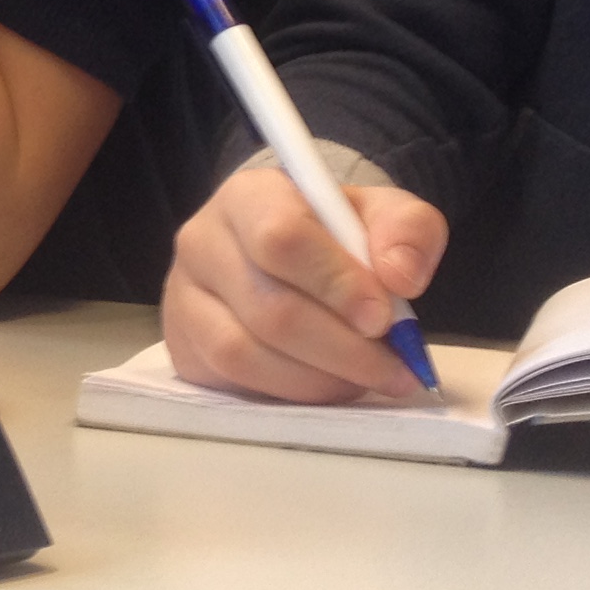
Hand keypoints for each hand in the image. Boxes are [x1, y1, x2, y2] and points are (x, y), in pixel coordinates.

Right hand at [162, 160, 448, 400]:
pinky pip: (233, 381)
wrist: (284, 255)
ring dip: (318, 378)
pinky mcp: (183, 345)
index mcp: (248, 196)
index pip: (282, 238)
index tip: (384, 317)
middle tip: (396, 368)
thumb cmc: (332, 233)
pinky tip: (327, 383)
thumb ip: (407, 231)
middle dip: (343, 349)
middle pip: (268, 307)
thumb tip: (400, 278)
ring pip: (245, 352)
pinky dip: (290, 393)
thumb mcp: (381, 215)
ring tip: (365, 378)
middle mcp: (202, 241)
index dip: (336, 283)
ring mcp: (183, 297)